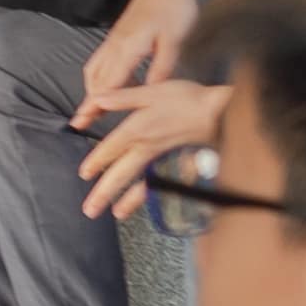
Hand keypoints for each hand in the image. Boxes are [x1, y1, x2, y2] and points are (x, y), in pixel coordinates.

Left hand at [81, 70, 230, 220]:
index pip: (110, 149)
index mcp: (138, 130)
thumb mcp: (152, 91)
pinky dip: (152, 197)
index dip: (96, 162)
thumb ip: (122, 98)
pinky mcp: (179, 165)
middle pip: (121, 174)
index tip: (84, 174)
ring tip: (115, 214)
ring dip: (127, 201)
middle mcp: (148, 149)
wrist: (222, 112)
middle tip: (89, 210)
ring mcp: (164, 161)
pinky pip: (162, 186)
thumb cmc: (188, 99)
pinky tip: (146, 205)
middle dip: (103, 193)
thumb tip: (97, 100)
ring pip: (141, 184)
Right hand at [82, 0, 215, 114]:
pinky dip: (99, 77)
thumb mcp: (175, 41)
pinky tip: (110, 86)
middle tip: (82, 123)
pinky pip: (101, 60)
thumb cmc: (176, 9)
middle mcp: (115, 44)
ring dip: (92, 90)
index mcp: (128, 47)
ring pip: (95, 69)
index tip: (84, 120)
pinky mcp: (118, 36)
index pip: (108, 83)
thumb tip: (153, 94)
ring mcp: (114, 39)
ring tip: (93, 109)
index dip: (95, 104)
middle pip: (96, 79)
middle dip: (88, 101)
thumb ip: (162, 68)